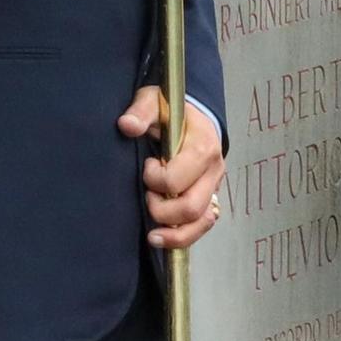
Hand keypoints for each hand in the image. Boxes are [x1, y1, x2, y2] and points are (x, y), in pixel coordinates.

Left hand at [119, 86, 225, 249]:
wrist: (194, 116)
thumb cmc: (172, 112)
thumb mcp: (154, 101)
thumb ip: (141, 112)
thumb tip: (127, 125)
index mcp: (203, 148)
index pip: (176, 179)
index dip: (154, 179)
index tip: (147, 166)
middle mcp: (213, 171)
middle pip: (191, 207)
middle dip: (161, 211)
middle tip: (147, 195)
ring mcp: (213, 187)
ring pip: (201, 222)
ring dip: (175, 233)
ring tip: (152, 235)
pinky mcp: (209, 198)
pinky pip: (203, 225)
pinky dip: (184, 237)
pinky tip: (163, 239)